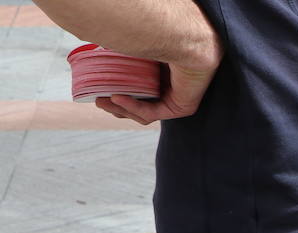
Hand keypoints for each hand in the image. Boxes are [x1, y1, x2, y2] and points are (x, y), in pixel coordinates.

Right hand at [95, 47, 220, 123]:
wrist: (184, 35)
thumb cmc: (160, 33)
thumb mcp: (131, 48)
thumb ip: (116, 55)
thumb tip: (93, 53)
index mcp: (160, 73)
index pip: (139, 92)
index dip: (118, 96)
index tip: (99, 92)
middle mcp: (171, 86)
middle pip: (140, 106)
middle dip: (117, 107)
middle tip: (99, 101)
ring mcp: (178, 98)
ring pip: (145, 113)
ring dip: (121, 109)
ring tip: (103, 102)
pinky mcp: (182, 107)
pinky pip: (152, 112)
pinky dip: (133, 106)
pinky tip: (117, 98)